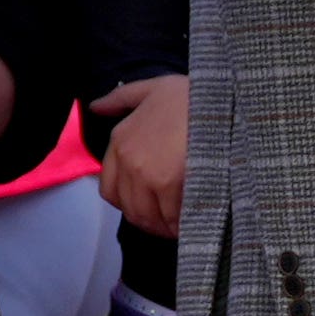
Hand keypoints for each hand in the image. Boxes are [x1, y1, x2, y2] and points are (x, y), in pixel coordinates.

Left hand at [95, 73, 186, 238]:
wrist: (220, 100)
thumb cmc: (190, 95)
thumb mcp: (152, 88)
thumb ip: (120, 98)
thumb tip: (95, 108)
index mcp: (120, 141)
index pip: (110, 190)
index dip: (130, 202)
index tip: (149, 204)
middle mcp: (127, 161)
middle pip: (131, 208)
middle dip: (150, 219)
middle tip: (170, 220)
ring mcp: (146, 175)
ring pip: (149, 218)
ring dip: (164, 226)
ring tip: (182, 225)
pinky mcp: (168, 186)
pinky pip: (170, 218)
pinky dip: (181, 226)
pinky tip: (193, 223)